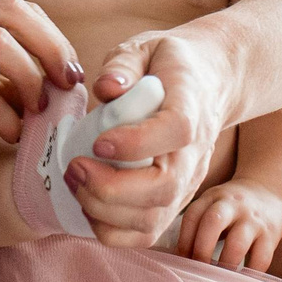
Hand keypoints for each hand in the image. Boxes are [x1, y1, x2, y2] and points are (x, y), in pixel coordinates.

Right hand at [0, 0, 82, 192]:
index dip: (52, 37)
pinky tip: (12, 133)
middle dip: (52, 48)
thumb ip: (11, 74)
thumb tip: (66, 81)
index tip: (69, 73)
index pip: (16, 7)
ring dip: (31, 78)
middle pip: (12, 12)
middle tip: (68, 84)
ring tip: (38, 108)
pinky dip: (7, 117)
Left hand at [66, 25, 240, 248]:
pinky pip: (146, 234)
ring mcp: (186, 182)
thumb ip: (124, 64)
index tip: (97, 143)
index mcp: (191, 106)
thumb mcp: (146, 47)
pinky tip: (87, 204)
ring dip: (104, 210)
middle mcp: (194, 152)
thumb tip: (107, 88)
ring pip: (152, 218)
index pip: (176, 131)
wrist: (208, 84)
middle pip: (164, 187)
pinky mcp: (173, 202)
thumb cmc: (168, 65)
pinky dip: (112, 231)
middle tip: (74, 166)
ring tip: (74, 181)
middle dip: (109, 187)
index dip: (136, 143)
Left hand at [178, 178, 281, 271]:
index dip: (183, 241)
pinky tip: (241, 281)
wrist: (269, 188)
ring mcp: (253, 219)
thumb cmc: (231, 206)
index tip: (181, 261)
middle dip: (201, 250)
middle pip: (213, 223)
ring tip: (219, 280)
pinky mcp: (271, 233)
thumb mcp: (212, 203)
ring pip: (238, 241)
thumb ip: (197, 224)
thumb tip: (176, 258)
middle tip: (198, 271)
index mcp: (212, 197)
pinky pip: (262, 257)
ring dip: (226, 263)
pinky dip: (250, 273)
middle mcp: (232, 205)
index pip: (192, 216)